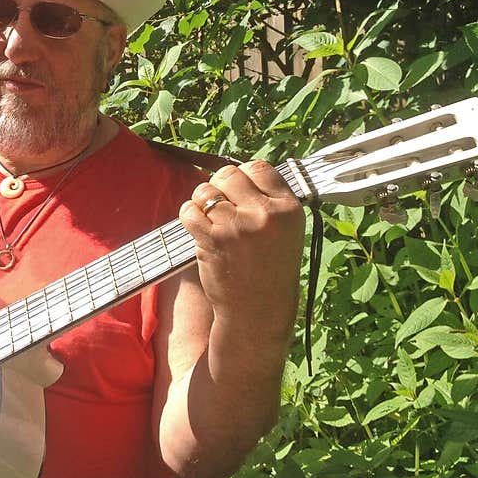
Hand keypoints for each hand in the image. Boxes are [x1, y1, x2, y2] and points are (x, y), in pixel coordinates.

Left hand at [179, 161, 305, 345]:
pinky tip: (199, 228)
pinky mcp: (213, 239)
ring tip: (210, 219)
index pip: (259, 167)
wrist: (258, 310)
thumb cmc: (270, 269)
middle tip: (221, 204)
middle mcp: (265, 214)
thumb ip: (268, 200)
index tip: (239, 188)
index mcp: (288, 209)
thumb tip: (240, 172)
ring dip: (202, 201)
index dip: (244, 175)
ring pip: (206, 190)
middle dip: (219, 185)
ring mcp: (237, 226)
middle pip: (229, 174)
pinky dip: (189, 216)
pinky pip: (190, 210)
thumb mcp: (285, 231)